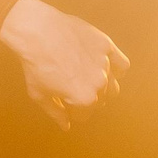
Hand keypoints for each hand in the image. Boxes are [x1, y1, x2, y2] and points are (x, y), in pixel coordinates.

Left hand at [0, 0, 129, 130]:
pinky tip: (104, 65)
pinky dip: (116, 67)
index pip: (85, 115)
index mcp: (84, 99)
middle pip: (101, 101)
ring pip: (114, 86)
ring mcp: (105, 64)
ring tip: (86, 76)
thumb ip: (56, 113)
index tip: (64, 99)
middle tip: (72, 85)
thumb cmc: (35, 65)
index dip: (72, 109)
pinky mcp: (107, 46)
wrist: (36, 31)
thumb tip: (67, 126)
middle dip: (87, 98)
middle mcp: (99, 84)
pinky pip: (122, 64)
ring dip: (103, 87)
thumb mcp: (40, 94)